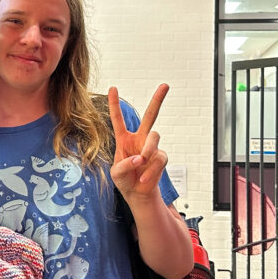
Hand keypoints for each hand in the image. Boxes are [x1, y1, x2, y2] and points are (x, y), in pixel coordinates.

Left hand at [108, 84, 169, 201]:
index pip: (118, 119)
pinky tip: (144, 179)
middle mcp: (139, 139)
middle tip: (165, 85)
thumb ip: (124, 165)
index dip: (115, 104)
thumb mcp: (116, 173)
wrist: (137, 193)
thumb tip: (140, 158)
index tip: (113, 87)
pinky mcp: (160, 157)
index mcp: (124, 139)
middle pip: (150, 115)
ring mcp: (151, 147)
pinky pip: (159, 158)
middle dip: (158, 100)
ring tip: (141, 163)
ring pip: (155, 136)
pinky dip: (151, 170)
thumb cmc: (124, 180)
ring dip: (147, 150)